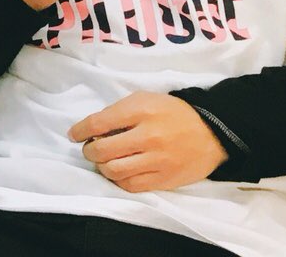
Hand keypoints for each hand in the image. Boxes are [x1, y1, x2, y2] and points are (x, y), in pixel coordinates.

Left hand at [70, 91, 227, 192]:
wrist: (212, 132)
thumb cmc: (173, 113)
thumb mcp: (146, 99)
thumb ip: (120, 111)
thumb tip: (94, 128)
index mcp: (141, 110)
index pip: (99, 122)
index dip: (80, 130)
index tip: (74, 134)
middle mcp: (148, 135)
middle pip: (103, 150)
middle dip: (89, 151)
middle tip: (90, 148)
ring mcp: (157, 159)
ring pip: (114, 171)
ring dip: (102, 167)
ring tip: (104, 161)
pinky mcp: (164, 179)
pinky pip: (131, 185)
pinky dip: (119, 180)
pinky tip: (120, 172)